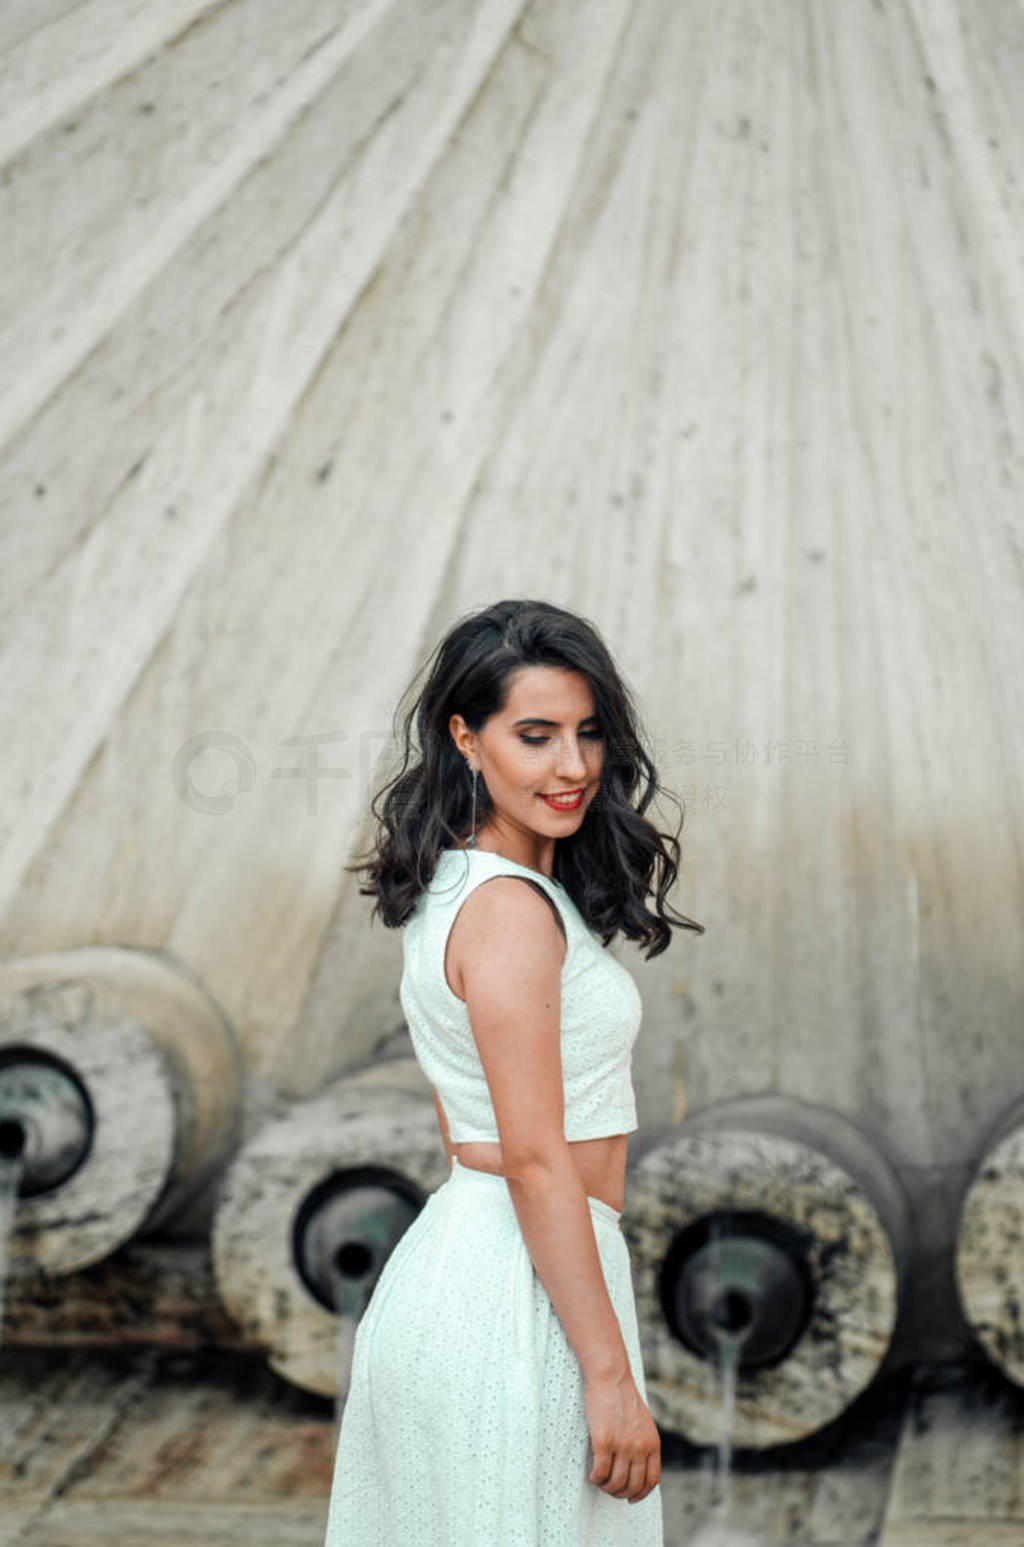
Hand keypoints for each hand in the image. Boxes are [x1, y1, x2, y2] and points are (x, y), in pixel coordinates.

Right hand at [584, 1370, 660, 1503]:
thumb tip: (636, 1466)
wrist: (611, 1377)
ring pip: (616, 1483)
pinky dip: (595, 1478)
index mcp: (652, 1444)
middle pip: (633, 1486)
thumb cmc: (623, 1397)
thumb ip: (643, 1444)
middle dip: (620, 1493)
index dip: (641, 1494)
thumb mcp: (643, 1423)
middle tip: (610, 1489)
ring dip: (606, 1487)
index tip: (631, 1497)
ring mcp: (623, 1446)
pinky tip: (592, 1475)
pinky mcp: (605, 1442)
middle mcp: (640, 1448)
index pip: (652, 1481)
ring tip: (599, 1481)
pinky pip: (601, 1472)